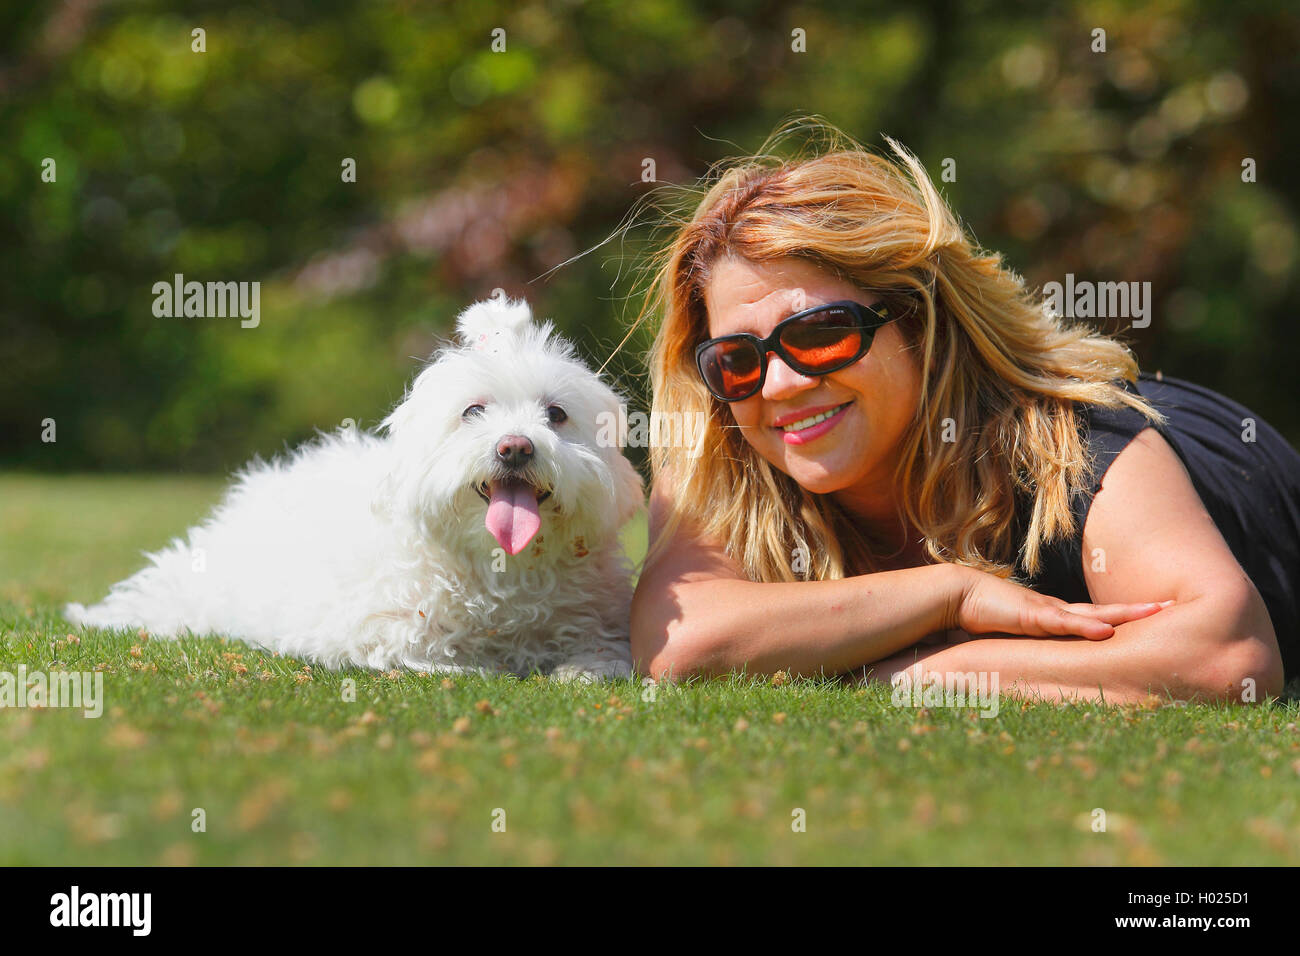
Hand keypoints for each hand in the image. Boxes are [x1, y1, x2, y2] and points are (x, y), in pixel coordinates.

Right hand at [953, 567, 1170, 639]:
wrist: (955, 596)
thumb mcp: (1012, 635)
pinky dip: (1086, 627)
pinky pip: (1065, 623)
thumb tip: (1038, 668)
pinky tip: (1106, 631)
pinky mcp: (1032, 617)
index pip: (1096, 617)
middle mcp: (1056, 611)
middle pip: (1106, 611)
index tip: (1152, 613)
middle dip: (1139, 609)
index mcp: (1054, 617)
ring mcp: (1047, 612)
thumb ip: (1028, 649)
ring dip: (1125, 613)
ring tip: (1156, 610)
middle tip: (1172, 606)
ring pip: (1094, 614)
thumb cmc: (980, 617)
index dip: (1124, 616)